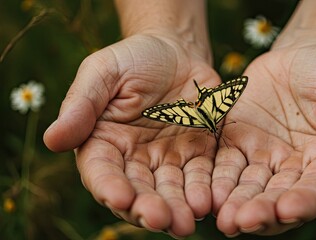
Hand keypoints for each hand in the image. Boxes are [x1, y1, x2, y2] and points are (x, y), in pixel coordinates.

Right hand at [44, 34, 219, 236]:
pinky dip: (204, 191)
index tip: (120, 197)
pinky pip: (201, 177)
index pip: (102, 171)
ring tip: (185, 223)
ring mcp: (168, 160)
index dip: (109, 187)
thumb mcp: (104, 71)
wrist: (175, 51)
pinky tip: (209, 203)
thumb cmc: (133, 59)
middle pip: (138, 191)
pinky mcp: (198, 155)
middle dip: (148, 208)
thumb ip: (82, 103)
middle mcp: (135, 160)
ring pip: (170, 192)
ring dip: (177, 209)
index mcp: (105, 143)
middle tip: (160, 219)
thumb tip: (52, 140)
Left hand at [212, 41, 315, 235]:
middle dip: (261, 211)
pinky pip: (225, 165)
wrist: (298, 55)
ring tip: (222, 218)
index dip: (304, 200)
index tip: (288, 209)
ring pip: (248, 187)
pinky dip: (216, 180)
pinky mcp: (237, 145)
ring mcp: (264, 159)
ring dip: (235, 204)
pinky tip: (206, 193)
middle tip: (242, 222)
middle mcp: (295, 169)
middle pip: (278, 197)